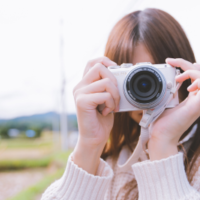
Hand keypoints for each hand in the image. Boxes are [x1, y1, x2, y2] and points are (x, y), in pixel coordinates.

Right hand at [72, 56, 119, 173]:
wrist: (95, 138)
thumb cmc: (102, 119)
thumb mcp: (107, 98)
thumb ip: (108, 85)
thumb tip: (119, 72)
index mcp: (85, 83)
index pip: (93, 62)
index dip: (106, 61)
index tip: (115, 72)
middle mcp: (80, 86)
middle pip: (100, 68)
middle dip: (115, 81)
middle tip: (116, 96)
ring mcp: (79, 93)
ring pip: (105, 81)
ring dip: (115, 95)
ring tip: (112, 106)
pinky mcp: (82, 102)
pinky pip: (104, 94)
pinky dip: (111, 103)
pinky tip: (107, 112)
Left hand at [148, 58, 199, 160]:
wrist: (160, 137)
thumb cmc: (161, 122)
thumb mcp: (165, 100)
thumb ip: (169, 89)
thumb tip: (166, 77)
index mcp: (194, 98)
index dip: (190, 65)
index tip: (172, 62)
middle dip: (194, 64)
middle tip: (177, 64)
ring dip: (194, 72)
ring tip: (179, 76)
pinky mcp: (197, 107)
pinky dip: (198, 82)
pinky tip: (186, 87)